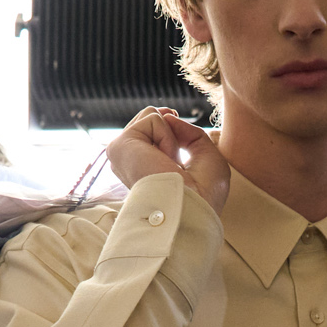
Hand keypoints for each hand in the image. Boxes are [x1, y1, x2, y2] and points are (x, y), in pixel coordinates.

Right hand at [106, 107, 230, 212]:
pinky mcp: (120, 146)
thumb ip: (189, 132)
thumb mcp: (206, 155)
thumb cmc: (204, 194)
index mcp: (146, 167)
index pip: (154, 130)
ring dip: (171, 137)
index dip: (172, 127)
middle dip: (173, 131)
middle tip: (176, 162)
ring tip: (169, 163)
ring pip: (152, 115)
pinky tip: (162, 160)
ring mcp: (123, 154)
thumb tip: (168, 117)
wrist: (192, 210)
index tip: (180, 144)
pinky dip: (167, 137)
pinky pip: (152, 119)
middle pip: (152, 117)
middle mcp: (131, 161)